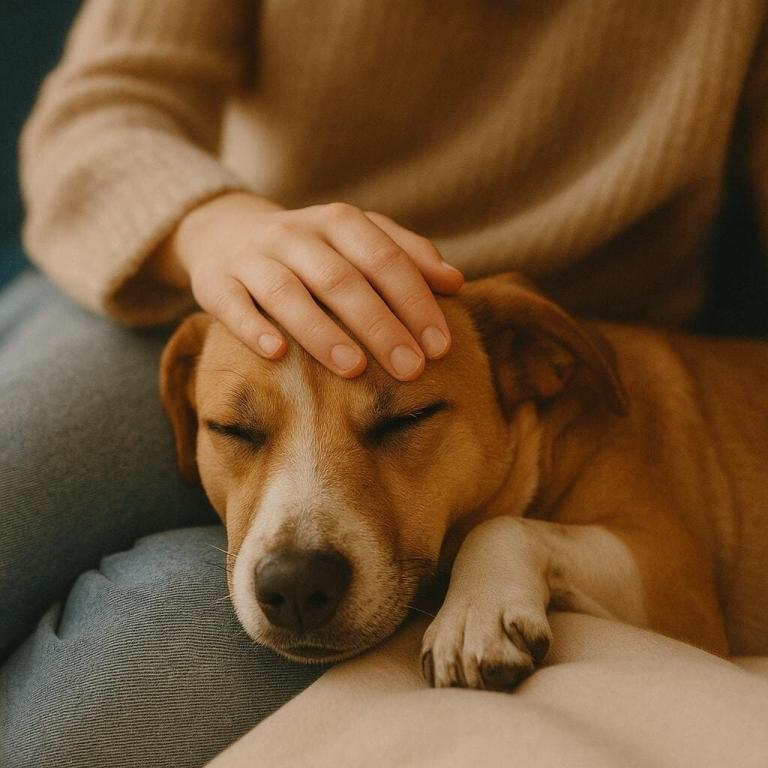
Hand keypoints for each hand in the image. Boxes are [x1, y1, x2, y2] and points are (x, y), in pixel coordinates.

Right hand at [150, 192, 463, 379]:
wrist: (226, 231)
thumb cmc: (311, 249)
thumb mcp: (358, 240)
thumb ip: (406, 255)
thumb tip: (455, 282)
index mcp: (338, 221)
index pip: (384, 259)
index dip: (415, 302)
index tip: (439, 347)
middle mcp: (295, 234)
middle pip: (342, 280)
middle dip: (380, 325)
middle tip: (409, 368)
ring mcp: (252, 257)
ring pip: (288, 292)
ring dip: (321, 330)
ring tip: (353, 368)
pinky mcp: (215, 282)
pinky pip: (233, 305)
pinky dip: (253, 327)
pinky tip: (276, 354)